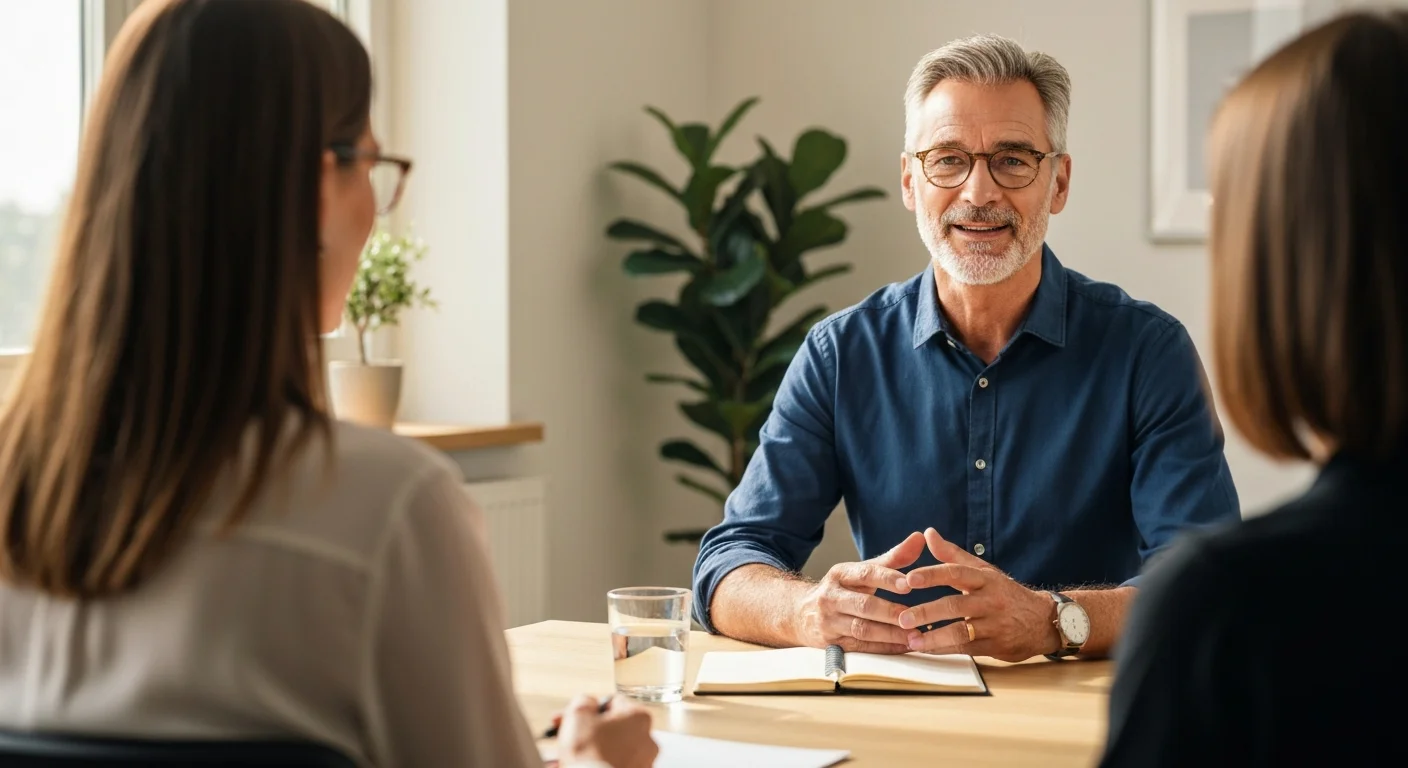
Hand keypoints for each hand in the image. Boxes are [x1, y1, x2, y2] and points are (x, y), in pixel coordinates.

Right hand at [556, 695, 657, 767]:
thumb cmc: (589, 751)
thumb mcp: (579, 713)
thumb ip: (585, 700)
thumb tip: (588, 702)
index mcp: (639, 716)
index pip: (612, 703)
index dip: (589, 710)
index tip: (573, 718)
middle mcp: (647, 739)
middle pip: (612, 727)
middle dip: (587, 731)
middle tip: (568, 736)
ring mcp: (643, 761)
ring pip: (610, 748)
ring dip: (590, 749)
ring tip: (569, 756)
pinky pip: (611, 763)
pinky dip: (597, 763)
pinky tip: (582, 765)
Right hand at [795, 531, 924, 653]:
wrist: (801, 615)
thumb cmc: (841, 591)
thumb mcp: (860, 572)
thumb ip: (892, 558)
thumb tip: (919, 538)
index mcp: (839, 574)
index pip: (864, 573)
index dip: (887, 578)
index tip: (909, 584)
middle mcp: (830, 597)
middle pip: (863, 604)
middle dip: (890, 611)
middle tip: (916, 615)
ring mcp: (829, 622)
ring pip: (862, 629)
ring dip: (891, 633)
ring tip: (915, 634)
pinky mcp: (831, 644)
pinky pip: (861, 648)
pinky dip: (885, 648)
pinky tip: (904, 646)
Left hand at [897, 528, 1059, 661]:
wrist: (1044, 621)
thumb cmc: (1005, 593)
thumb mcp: (984, 571)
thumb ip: (953, 555)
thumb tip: (927, 533)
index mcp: (985, 578)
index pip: (956, 572)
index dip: (932, 575)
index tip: (909, 579)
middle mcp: (990, 600)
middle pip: (955, 605)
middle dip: (926, 612)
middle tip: (901, 617)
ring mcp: (994, 624)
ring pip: (961, 631)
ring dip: (933, 636)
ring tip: (911, 639)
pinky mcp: (996, 646)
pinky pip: (967, 649)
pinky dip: (945, 649)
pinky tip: (927, 649)